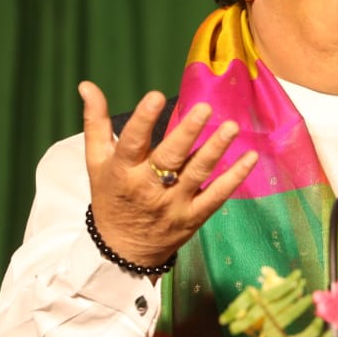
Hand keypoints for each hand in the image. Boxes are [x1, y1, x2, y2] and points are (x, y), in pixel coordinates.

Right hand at [79, 81, 257, 270]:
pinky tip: (250, 158)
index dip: (143, 120)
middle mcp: (148, 188)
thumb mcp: (96, 163)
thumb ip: (95, 123)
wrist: (122, 251)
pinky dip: (235, 178)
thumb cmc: (111, 197)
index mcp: (122, 171)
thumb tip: (87, 85)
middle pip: (169, 158)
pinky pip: (216, 196)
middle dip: (187, 132)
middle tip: (204, 108)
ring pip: (197, 174)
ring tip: (231, 127)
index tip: (155, 96)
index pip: (132, 143)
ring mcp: (173, 204)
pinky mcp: (193, 217)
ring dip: (215, 150)